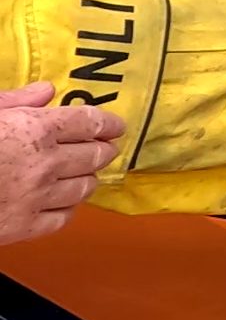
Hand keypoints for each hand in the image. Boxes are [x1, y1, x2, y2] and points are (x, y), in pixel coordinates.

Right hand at [0, 82, 124, 245]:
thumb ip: (15, 100)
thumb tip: (46, 91)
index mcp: (36, 130)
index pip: (91, 123)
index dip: (109, 124)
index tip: (116, 126)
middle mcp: (45, 164)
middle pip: (96, 156)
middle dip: (103, 150)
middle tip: (103, 148)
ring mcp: (37, 198)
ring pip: (85, 188)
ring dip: (88, 178)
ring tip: (85, 172)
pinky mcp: (24, 228)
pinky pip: (63, 218)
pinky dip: (68, 207)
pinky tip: (61, 200)